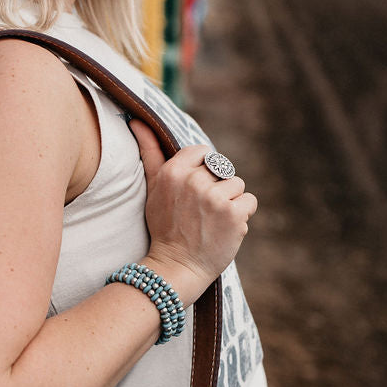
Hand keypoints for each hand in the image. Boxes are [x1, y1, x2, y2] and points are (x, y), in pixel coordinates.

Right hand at [130, 120, 256, 301]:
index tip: (195, 191)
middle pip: (222, 170)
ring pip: (237, 185)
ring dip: (230, 202)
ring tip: (212, 221)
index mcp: (173, 172)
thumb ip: (150, 152)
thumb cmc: (165, 227)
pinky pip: (250, 202)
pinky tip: (225, 228)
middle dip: (216, 189)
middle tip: (200, 212)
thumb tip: (137, 120)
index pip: (203, 152)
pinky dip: (243, 216)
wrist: (177, 266)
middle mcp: (194, 182)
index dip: (204, 171)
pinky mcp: (234, 214)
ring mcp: (215, 198)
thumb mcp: (153, 188)